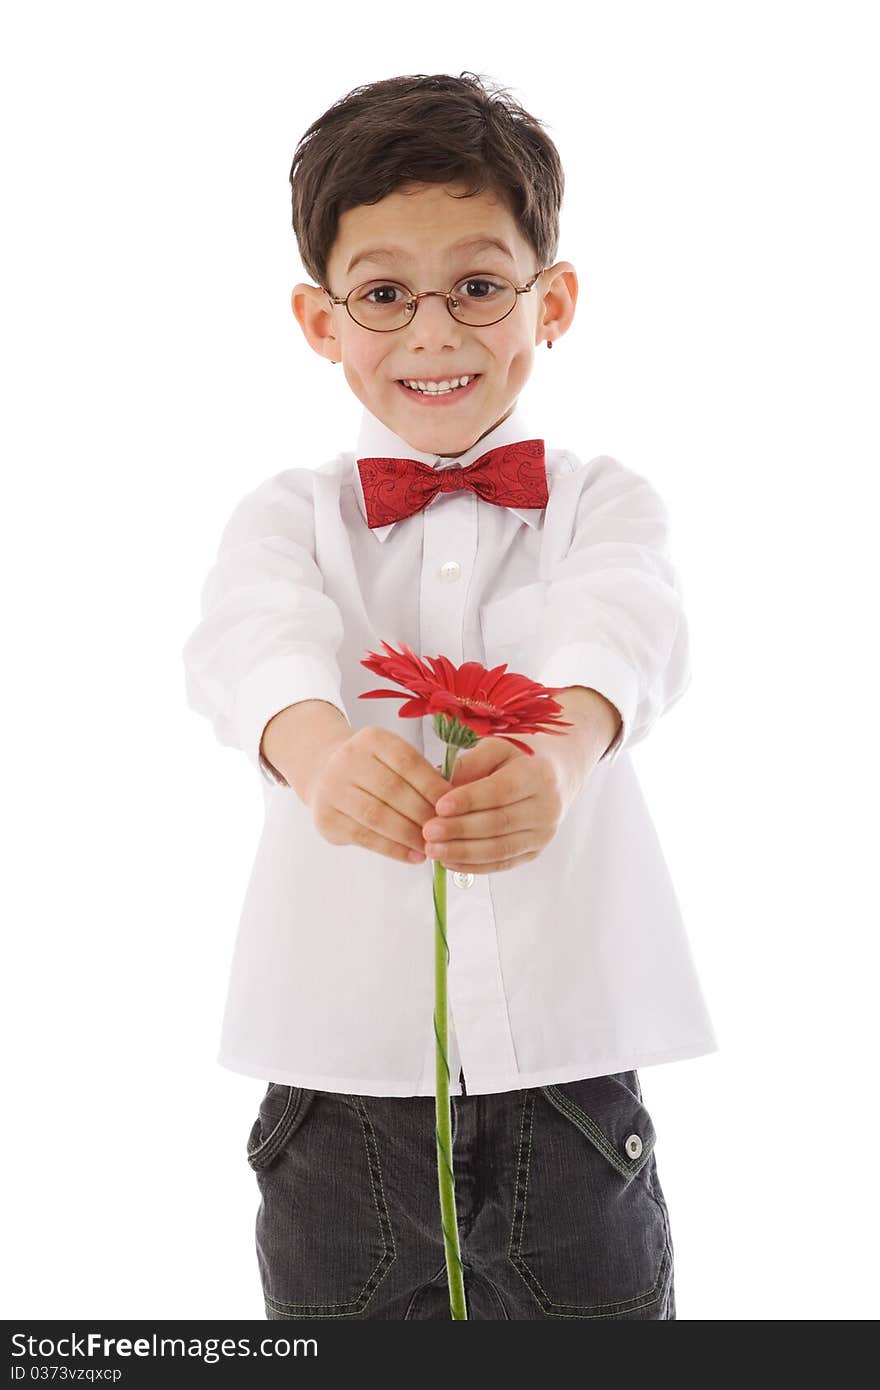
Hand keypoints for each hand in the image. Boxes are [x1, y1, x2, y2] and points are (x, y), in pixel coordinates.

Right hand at [309, 726, 454, 866]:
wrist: (325, 773)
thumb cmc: (373, 769)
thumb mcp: (393, 758)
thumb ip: (419, 775)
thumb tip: (452, 805)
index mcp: (372, 739)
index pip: (407, 762)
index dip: (433, 786)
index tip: (454, 807)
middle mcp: (348, 760)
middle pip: (392, 790)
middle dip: (423, 814)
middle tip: (445, 832)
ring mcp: (332, 789)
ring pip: (377, 816)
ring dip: (409, 835)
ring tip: (430, 847)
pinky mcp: (326, 817)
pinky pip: (364, 837)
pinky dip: (392, 849)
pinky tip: (411, 856)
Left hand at [420, 735, 588, 874]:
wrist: (555, 775)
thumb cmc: (518, 759)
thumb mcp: (495, 748)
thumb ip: (469, 764)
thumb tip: (437, 784)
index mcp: (538, 776)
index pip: (501, 791)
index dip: (470, 800)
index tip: (439, 805)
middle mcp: (547, 808)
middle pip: (499, 823)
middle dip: (460, 830)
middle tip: (428, 831)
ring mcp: (543, 834)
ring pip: (500, 849)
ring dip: (463, 852)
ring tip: (433, 850)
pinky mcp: (534, 852)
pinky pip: (502, 864)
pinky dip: (473, 866)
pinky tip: (448, 861)